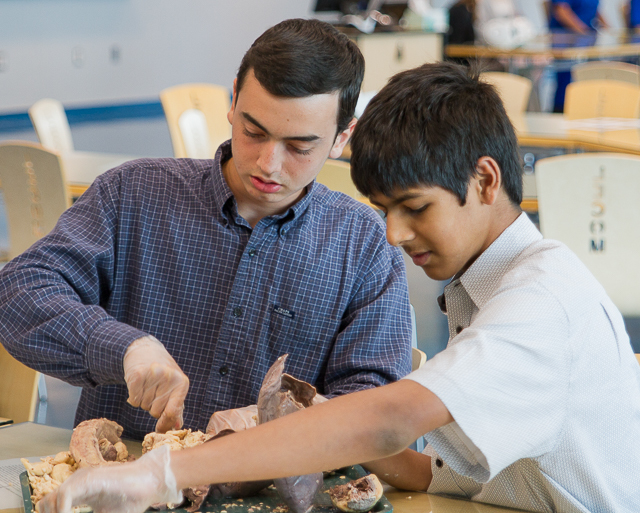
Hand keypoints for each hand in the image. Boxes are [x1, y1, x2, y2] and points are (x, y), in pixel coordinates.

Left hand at [37, 445, 181, 512]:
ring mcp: (81, 479)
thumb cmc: (133, 499)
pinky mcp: (88, 478)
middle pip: (45, 505)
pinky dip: (61, 512)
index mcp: (79, 493)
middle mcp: (76, 484)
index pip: (51, 507)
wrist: (151, 482)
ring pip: (49, 502)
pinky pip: (63, 496)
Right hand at [123, 336, 188, 432]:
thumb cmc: (163, 372)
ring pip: (143, 406)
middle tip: (153, 393)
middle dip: (152, 407)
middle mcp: (169, 378)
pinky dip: (134, 397)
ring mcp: (153, 375)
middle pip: (156, 412)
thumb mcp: (175, 386)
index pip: (173, 412)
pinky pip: (133, 400)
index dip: (165, 424)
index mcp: (181, 383)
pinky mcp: (137, 374)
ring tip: (147, 385)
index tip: (160, 429)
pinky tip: (138, 385)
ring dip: (143, 400)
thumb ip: (176, 406)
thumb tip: (177, 426)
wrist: (145, 349)